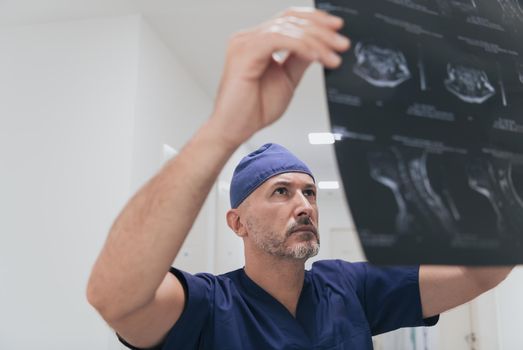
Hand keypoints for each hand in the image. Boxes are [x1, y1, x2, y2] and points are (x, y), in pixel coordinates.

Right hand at [209, 7, 349, 145]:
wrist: (234, 129)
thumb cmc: (253, 110)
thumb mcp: (287, 80)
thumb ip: (299, 60)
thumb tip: (318, 46)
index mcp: (257, 42)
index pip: (289, 19)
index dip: (315, 20)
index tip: (338, 29)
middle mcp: (249, 38)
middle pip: (291, 19)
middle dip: (321, 31)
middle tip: (341, 44)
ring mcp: (245, 43)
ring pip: (287, 28)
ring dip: (316, 41)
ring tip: (332, 56)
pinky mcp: (244, 53)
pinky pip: (278, 39)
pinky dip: (300, 46)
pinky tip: (315, 57)